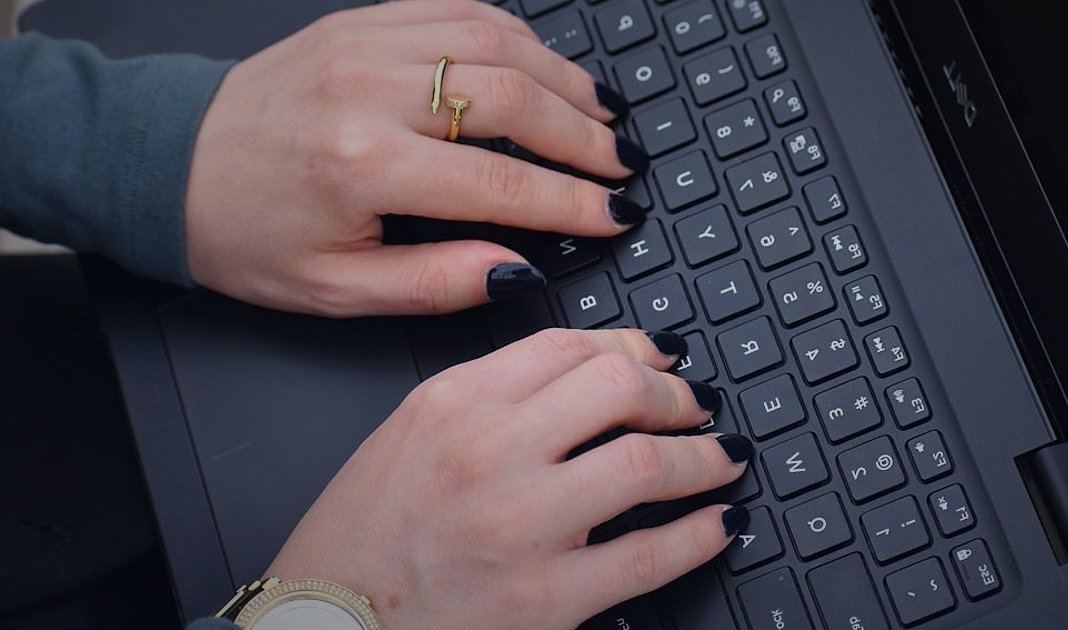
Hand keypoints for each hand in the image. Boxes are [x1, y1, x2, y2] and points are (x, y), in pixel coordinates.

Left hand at [185, 0, 647, 316]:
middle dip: (583, 135)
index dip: (571, 201)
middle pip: (513, 98)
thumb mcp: (335, 289)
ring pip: (496, 43)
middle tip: (621, 164)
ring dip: (562, 79)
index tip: (613, 214)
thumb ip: (434, 283)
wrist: (170, 166)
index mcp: (362, 166)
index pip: (501, 180)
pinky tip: (544, 66)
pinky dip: (516, 36)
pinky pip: (459, 10)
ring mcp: (366, 44)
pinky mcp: (362, 21)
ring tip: (599, 115)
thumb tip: (516, 271)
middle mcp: (369, 91)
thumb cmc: (243, 232)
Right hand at [265, 329, 751, 627]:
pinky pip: (649, 555)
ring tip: (722, 457)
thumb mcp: (411, 433)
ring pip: (646, 463)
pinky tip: (718, 523)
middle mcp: (487, 451)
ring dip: (704, 456)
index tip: (660, 357)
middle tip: (698, 405)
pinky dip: (700, 534)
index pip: (566, 345)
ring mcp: (520, 524)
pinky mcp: (545, 597)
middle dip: (677, 393)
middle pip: (618, 387)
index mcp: (452, 402)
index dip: (632, 345)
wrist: (326, 624)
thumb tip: (585, 371)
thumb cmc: (360, 537)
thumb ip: (492, 393)